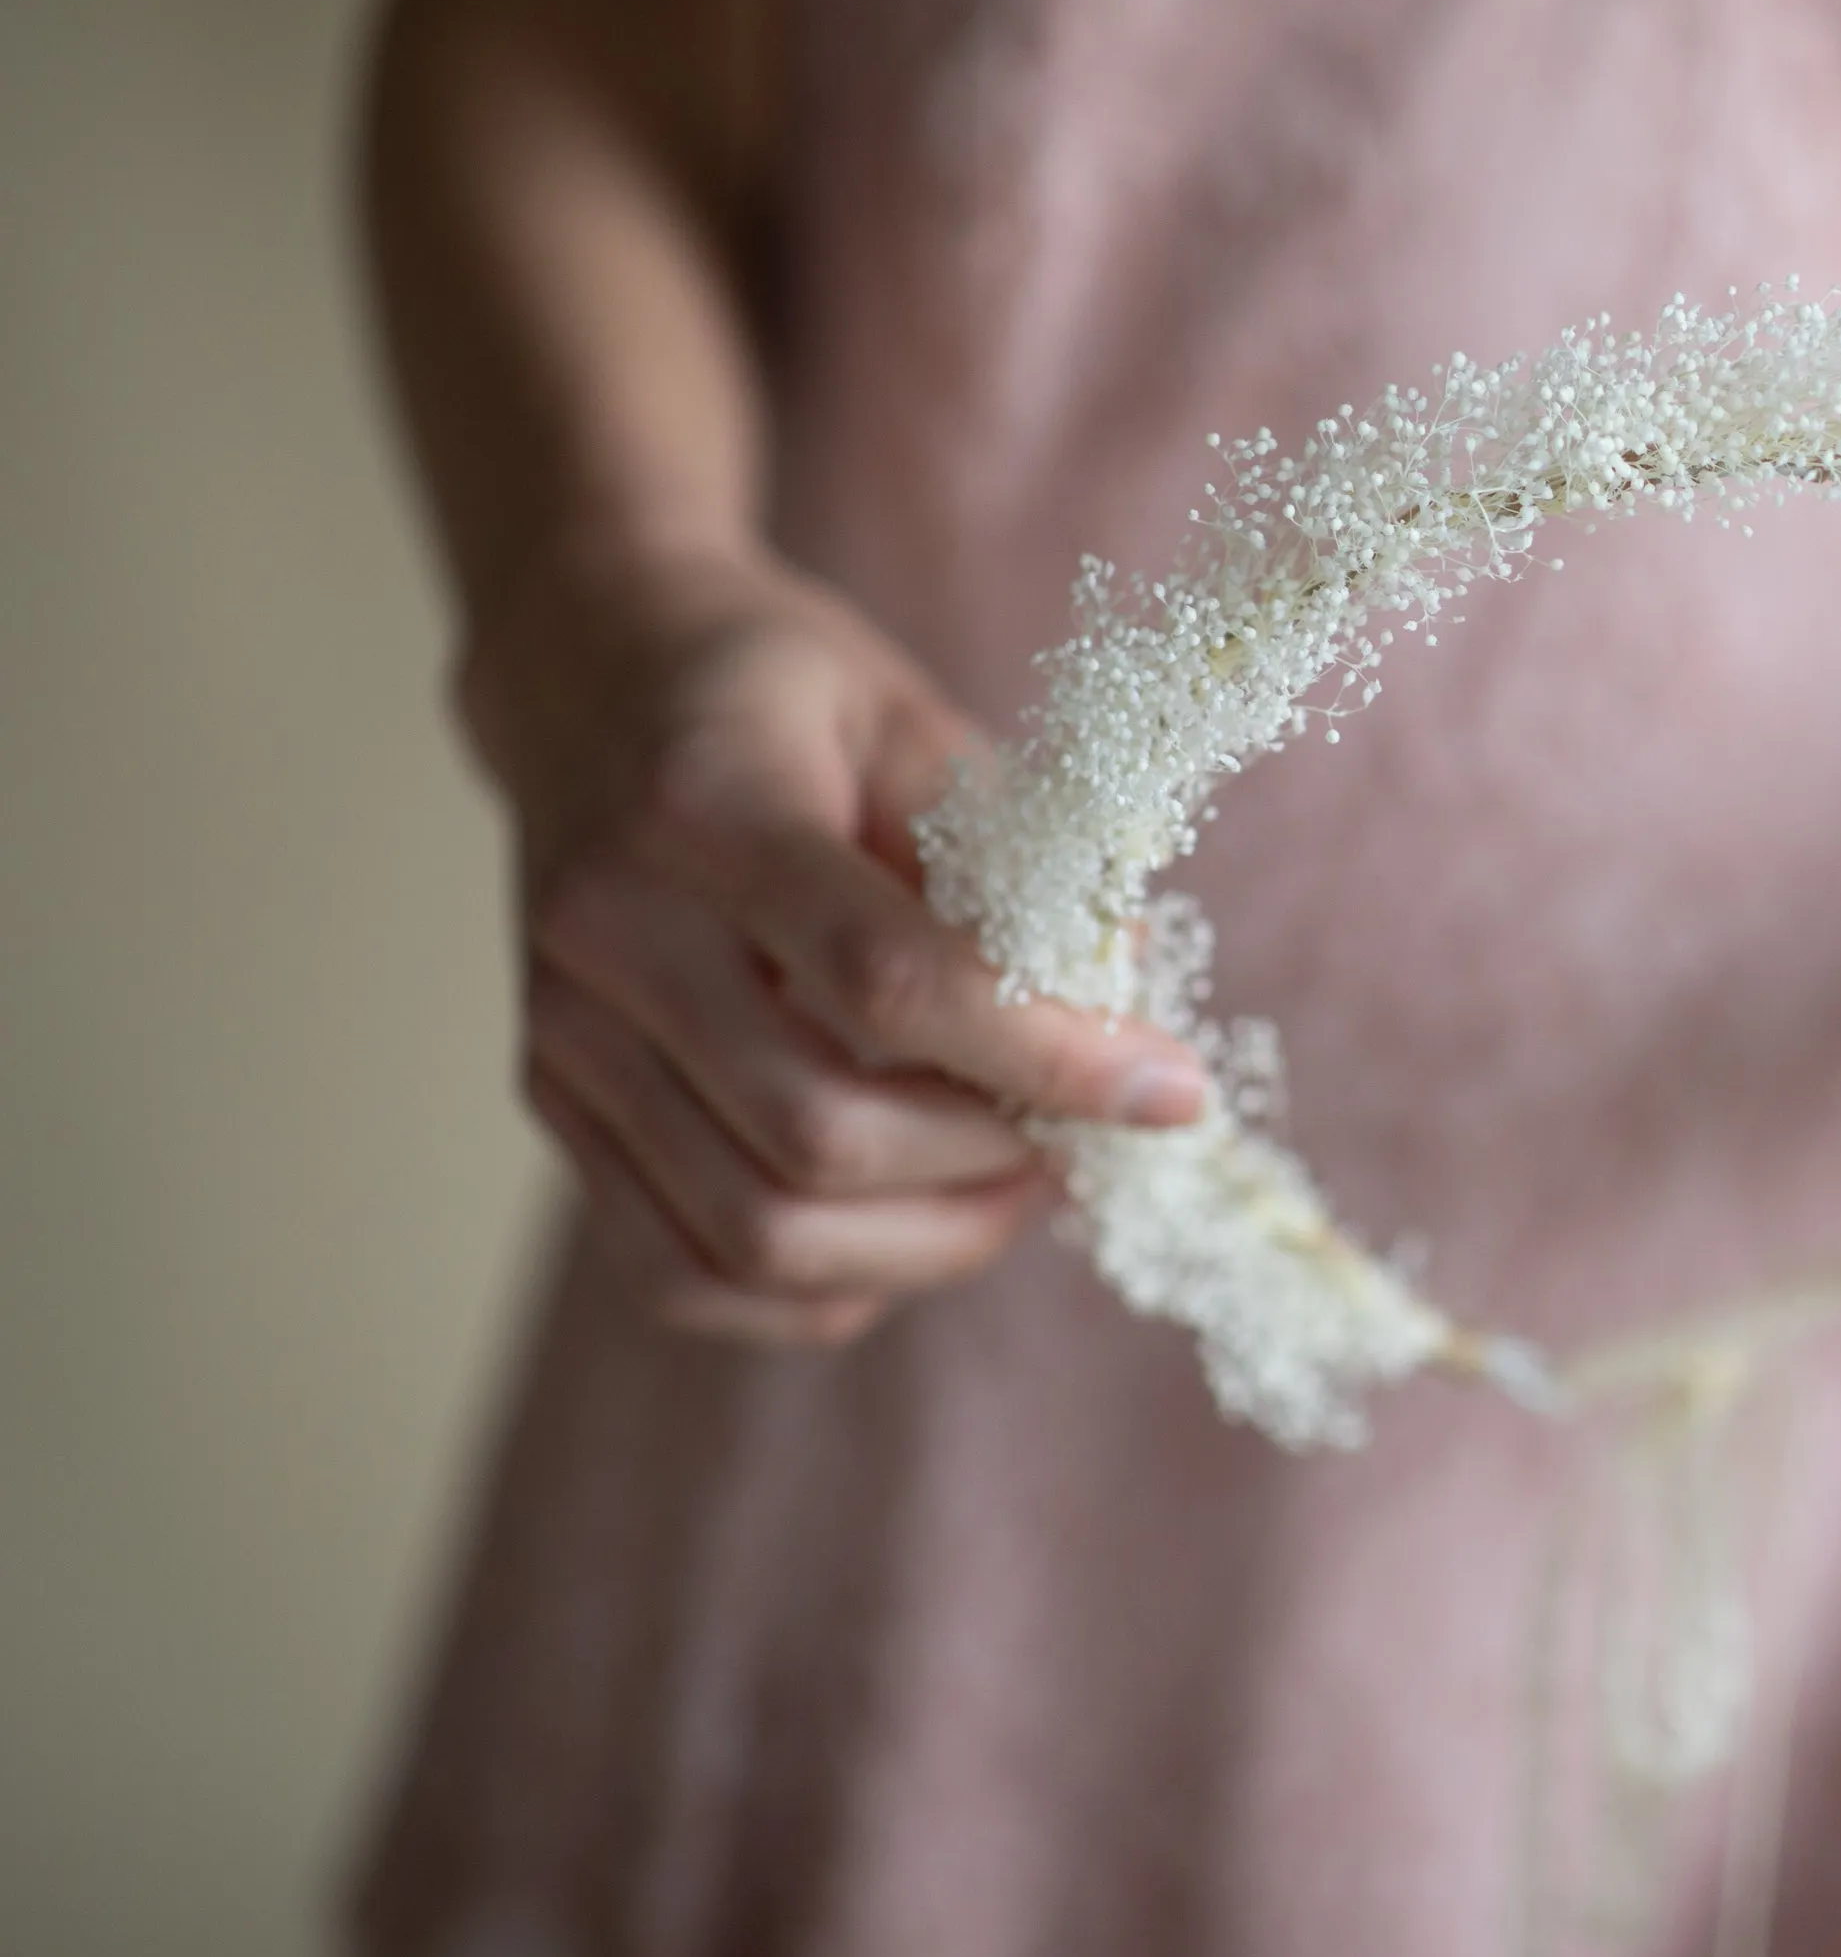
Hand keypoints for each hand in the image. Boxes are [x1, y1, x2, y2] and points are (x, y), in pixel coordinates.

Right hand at [461, 542, 1204, 1345]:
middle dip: (991, 1166)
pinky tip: (907, 1228)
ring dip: (923, 1241)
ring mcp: (562, 1033)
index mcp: (707, 811)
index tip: (1173, 1089)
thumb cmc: (780, 689)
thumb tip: (1133, 1001)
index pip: (890, 980)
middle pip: (817, 1134)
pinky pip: (682, 1271)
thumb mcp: (913, 721)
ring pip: (753, 1231)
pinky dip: (816, 1288)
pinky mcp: (552, 1102)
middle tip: (1083, 1139)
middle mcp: (609, 933)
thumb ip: (1019, 859)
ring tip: (1013, 1184)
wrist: (587, 668)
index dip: (1048, 1056)